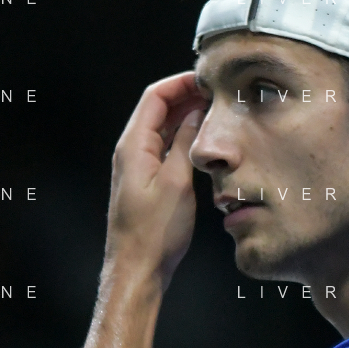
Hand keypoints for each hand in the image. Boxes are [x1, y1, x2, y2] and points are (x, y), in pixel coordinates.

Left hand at [106, 71, 205, 287]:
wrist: (137, 268)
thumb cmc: (154, 232)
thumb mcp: (177, 181)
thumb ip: (185, 143)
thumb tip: (196, 115)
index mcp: (133, 146)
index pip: (155, 97)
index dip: (180, 82)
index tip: (206, 79)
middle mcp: (131, 152)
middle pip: (157, 109)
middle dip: (185, 96)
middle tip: (217, 93)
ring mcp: (137, 167)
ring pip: (162, 129)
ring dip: (185, 117)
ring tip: (214, 111)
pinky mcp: (146, 182)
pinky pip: (164, 149)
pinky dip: (182, 138)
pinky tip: (202, 141)